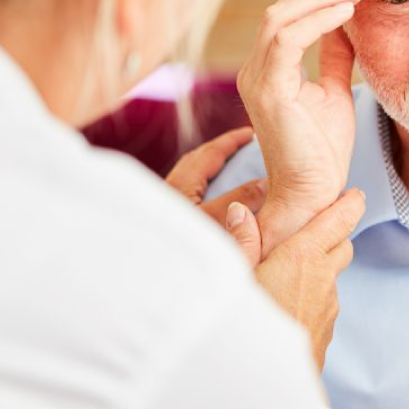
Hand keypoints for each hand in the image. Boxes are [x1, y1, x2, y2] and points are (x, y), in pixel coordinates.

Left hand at [166, 127, 267, 264]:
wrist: (143, 276)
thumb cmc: (180, 251)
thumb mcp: (217, 223)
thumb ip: (240, 201)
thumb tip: (265, 181)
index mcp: (180, 186)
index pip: (209, 153)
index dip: (232, 141)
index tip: (251, 132)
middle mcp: (168, 193)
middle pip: (195, 161)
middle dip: (219, 151)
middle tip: (242, 148)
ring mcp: (164, 208)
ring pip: (190, 179)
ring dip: (210, 171)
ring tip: (232, 173)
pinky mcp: (163, 224)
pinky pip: (188, 196)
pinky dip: (204, 190)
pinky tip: (214, 204)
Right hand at [223, 188, 366, 369]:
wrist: (264, 386)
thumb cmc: (246, 327)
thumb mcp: (236, 277)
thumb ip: (242, 242)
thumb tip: (243, 211)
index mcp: (302, 257)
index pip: (338, 220)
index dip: (349, 203)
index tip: (354, 193)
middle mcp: (323, 278)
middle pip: (342, 245)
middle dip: (334, 233)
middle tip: (316, 226)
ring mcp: (329, 306)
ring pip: (333, 276)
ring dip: (321, 267)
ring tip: (292, 268)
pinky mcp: (327, 330)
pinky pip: (325, 302)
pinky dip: (313, 294)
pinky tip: (288, 302)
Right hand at [236, 0, 363, 254]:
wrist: (314, 192)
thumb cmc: (322, 150)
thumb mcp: (335, 90)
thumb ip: (335, 56)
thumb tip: (348, 21)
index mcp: (269, 69)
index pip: (288, 15)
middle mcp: (255, 69)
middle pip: (282, 8)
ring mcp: (257, 79)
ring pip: (280, 18)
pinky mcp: (268, 90)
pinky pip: (287, 40)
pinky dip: (317, 21)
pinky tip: (346, 13)